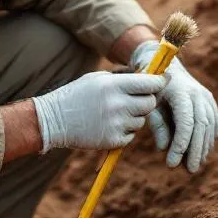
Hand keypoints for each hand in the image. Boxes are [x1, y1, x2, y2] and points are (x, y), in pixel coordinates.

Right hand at [31, 71, 165, 151]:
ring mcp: (116, 124)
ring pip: (141, 121)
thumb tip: (150, 77)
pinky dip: (124, 132)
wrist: (53, 120)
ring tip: (113, 114)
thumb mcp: (98, 78)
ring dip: (133, 118)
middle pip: (150, 103)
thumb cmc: (77, 95)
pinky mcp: (113, 140)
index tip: (163, 81)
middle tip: (134, 100)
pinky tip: (107, 126)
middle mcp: (117, 104)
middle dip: (146, 101)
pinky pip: (131, 136)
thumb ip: (124, 78)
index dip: (160, 82)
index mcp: (114, 85)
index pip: (150, 84)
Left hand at [131, 41, 217, 172]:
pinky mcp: (209, 101)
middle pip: (201, 127)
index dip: (181, 145)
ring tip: (194, 165)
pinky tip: (204, 152)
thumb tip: (163, 148)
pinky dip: (209, 139)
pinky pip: (213, 122)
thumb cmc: (151, 88)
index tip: (172, 163)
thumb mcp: (149, 104)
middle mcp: (198, 94)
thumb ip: (156, 124)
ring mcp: (206, 97)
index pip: (186, 123)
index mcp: (181, 92)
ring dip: (203, 148)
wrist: (164, 64)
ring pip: (209, 126)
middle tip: (189, 170)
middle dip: (196, 151)